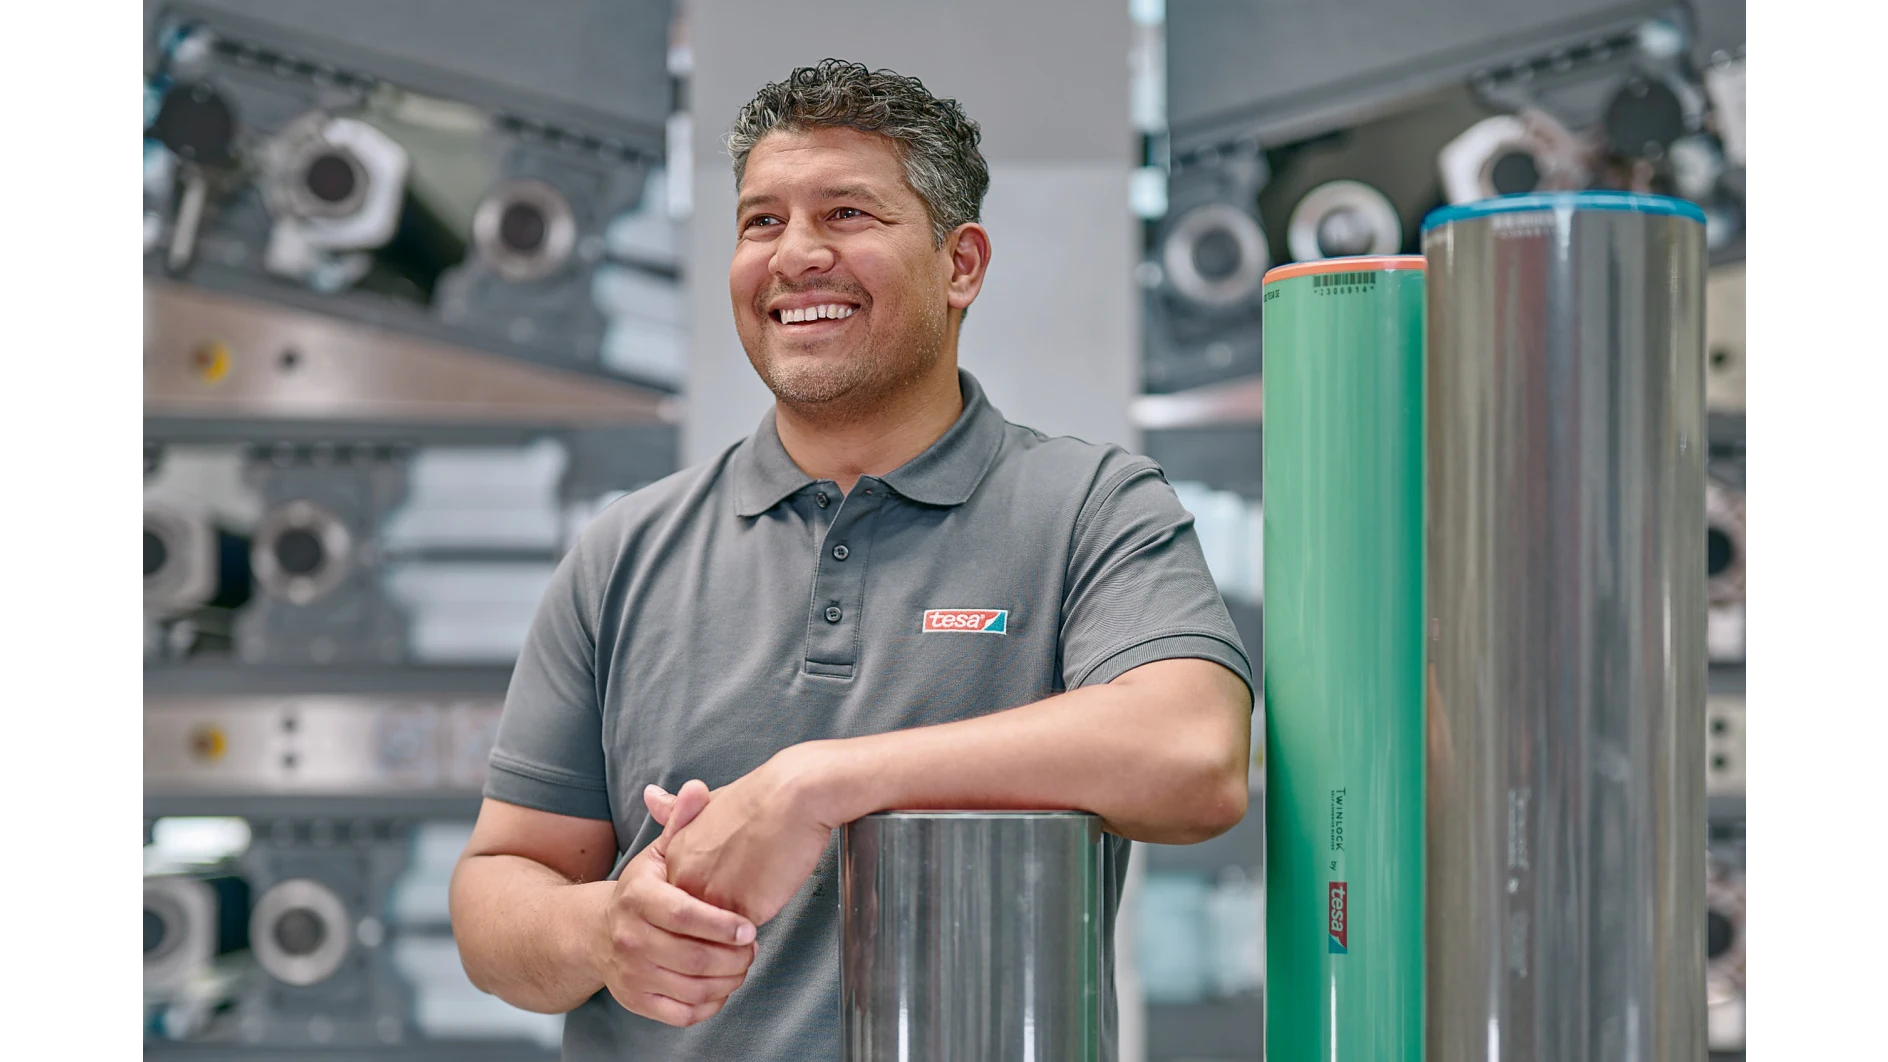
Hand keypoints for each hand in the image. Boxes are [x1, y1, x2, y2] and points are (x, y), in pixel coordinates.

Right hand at [593, 779, 758, 1026]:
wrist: (593, 933)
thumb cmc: (640, 891)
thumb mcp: (658, 854)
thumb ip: (680, 823)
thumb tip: (696, 788)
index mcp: (637, 897)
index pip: (683, 915)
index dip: (721, 924)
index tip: (749, 927)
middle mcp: (628, 937)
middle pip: (692, 956)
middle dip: (733, 957)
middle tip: (752, 948)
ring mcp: (630, 973)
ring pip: (691, 988)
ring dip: (727, 980)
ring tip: (742, 964)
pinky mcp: (635, 1000)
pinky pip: (681, 1014)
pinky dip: (709, 1005)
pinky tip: (720, 987)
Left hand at [653, 748, 840, 925]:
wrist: (794, 795)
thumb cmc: (761, 796)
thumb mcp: (709, 802)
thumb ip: (678, 813)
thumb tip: (649, 795)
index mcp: (676, 858)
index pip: (686, 897)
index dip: (713, 889)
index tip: (733, 869)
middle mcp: (687, 881)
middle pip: (700, 919)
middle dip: (723, 912)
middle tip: (750, 876)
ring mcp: (713, 898)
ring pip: (722, 932)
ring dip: (739, 922)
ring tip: (762, 882)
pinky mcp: (741, 911)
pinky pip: (747, 933)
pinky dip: (762, 918)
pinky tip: (773, 888)